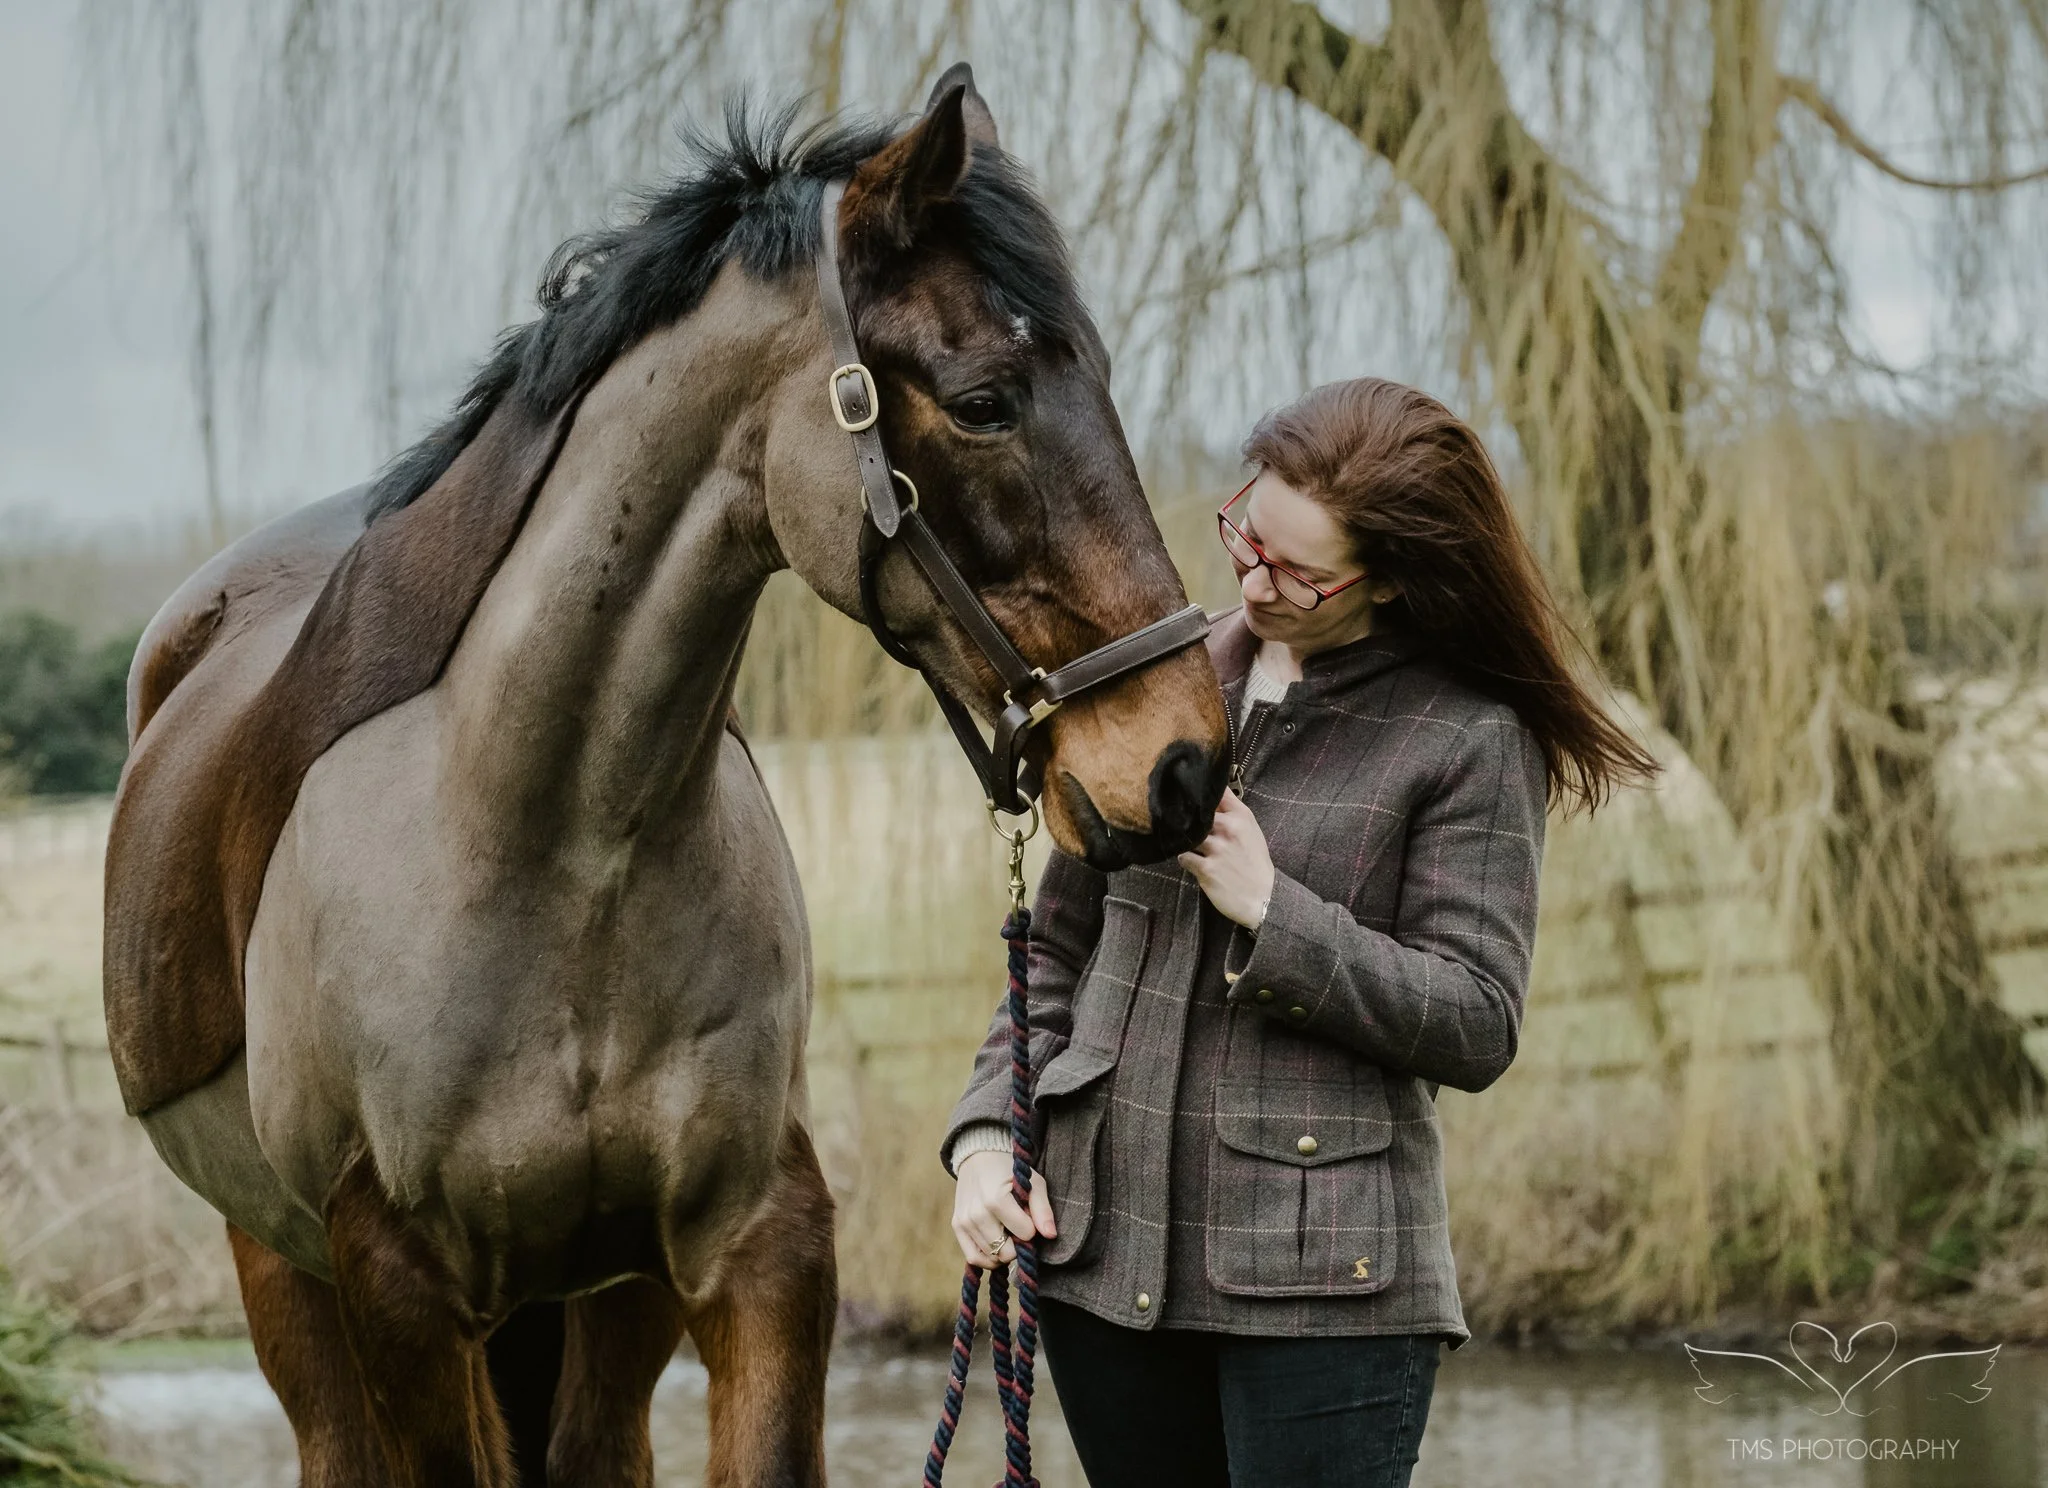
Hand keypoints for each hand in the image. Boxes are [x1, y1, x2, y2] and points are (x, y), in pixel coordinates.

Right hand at [951, 1149, 1055, 1268]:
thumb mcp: (1033, 1182)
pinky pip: (973, 1257)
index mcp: (996, 1200)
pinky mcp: (957, 1226)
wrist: (979, 1158)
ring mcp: (964, 1221)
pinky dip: (988, 1259)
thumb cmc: (1010, 1171)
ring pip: (992, 1257)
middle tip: (1018, 1228)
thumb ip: (1043, 1209)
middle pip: (1007, 1252)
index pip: (1025, 1234)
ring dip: (1004, 1250)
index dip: (1032, 1228)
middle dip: (1018, 1244)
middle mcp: (977, 1213)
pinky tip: (997, 1247)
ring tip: (1007, 1232)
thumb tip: (1051, 1235)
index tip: (1028, 1215)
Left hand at [1177, 788, 1275, 929]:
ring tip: (1192, 846)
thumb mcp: (1250, 831)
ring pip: (1187, 835)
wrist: (1264, 898)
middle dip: (1189, 819)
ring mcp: (1217, 849)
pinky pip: (1183, 857)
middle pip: (1196, 813)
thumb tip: (1209, 797)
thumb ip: (1231, 813)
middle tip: (1187, 826)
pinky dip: (1185, 858)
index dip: (1201, 792)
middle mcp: (1229, 829)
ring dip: (1186, 841)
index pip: (1217, 793)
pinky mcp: (1206, 868)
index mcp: (1241, 817)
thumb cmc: (1255, 863)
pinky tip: (1193, 862)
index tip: (1194, 795)